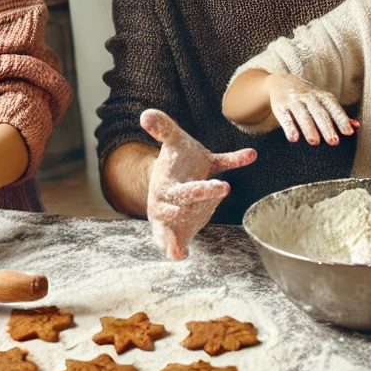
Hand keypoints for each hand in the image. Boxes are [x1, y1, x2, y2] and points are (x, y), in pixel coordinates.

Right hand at [142, 109, 255, 260]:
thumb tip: (146, 114)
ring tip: (176, 254)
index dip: (202, 191)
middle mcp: (167, 205)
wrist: (171, 174)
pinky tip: (180, 255)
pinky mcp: (181, 228)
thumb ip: (164, 128)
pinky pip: (179, 239)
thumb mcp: (174, 140)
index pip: (184, 191)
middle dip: (200, 209)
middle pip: (180, 212)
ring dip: (174, 240)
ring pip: (174, 230)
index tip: (224, 187)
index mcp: (166, 185)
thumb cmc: (177, 158)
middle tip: (223, 197)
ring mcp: (173, 219)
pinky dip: (177, 248)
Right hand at [266, 74, 357, 145]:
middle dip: (326, 127)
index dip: (341, 120)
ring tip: (315, 142)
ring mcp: (294, 101)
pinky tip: (294, 138)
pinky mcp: (280, 106)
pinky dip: (290, 127)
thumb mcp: (323, 101)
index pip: (334, 108)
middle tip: (333, 142)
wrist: (281, 83)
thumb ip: (338, 115)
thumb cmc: (308, 97)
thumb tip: (357, 126)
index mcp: (322, 97)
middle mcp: (309, 97)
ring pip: (303, 115)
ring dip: (309, 129)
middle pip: (319, 113)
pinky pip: (286, 118)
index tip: (348, 132)